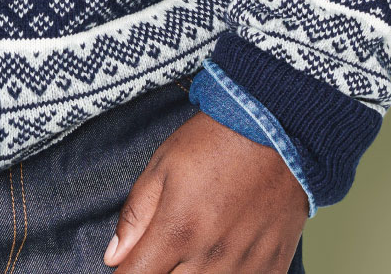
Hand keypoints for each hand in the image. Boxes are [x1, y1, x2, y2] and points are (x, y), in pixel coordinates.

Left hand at [104, 110, 307, 271]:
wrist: (277, 131)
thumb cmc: (214, 143)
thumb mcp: (162, 166)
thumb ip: (136, 215)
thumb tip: (113, 257)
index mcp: (179, 230)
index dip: (125, 273)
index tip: (127, 264)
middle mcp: (212, 258)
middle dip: (158, 272)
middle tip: (161, 250)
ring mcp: (246, 268)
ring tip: (192, 248)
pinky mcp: (272, 269)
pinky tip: (221, 256)